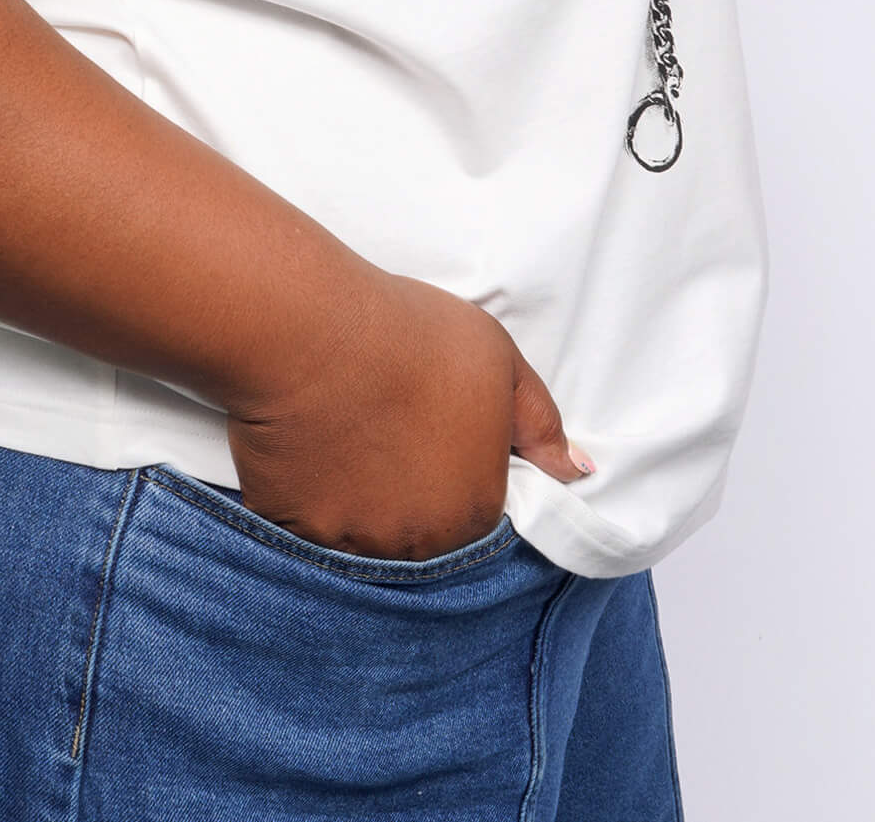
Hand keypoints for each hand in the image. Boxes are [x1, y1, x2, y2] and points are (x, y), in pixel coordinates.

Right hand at [225, 270, 591, 560]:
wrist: (312, 329)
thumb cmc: (409, 334)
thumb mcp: (499, 360)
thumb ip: (541, 424)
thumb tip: (578, 471)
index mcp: (476, 509)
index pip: (479, 521)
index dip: (457, 480)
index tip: (432, 443)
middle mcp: (421, 544)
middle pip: (422, 539)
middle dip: (410, 500)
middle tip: (389, 438)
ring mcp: (356, 545)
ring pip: (366, 544)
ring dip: (362, 510)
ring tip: (350, 444)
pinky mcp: (296, 535)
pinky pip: (311, 536)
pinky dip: (313, 507)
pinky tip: (311, 457)